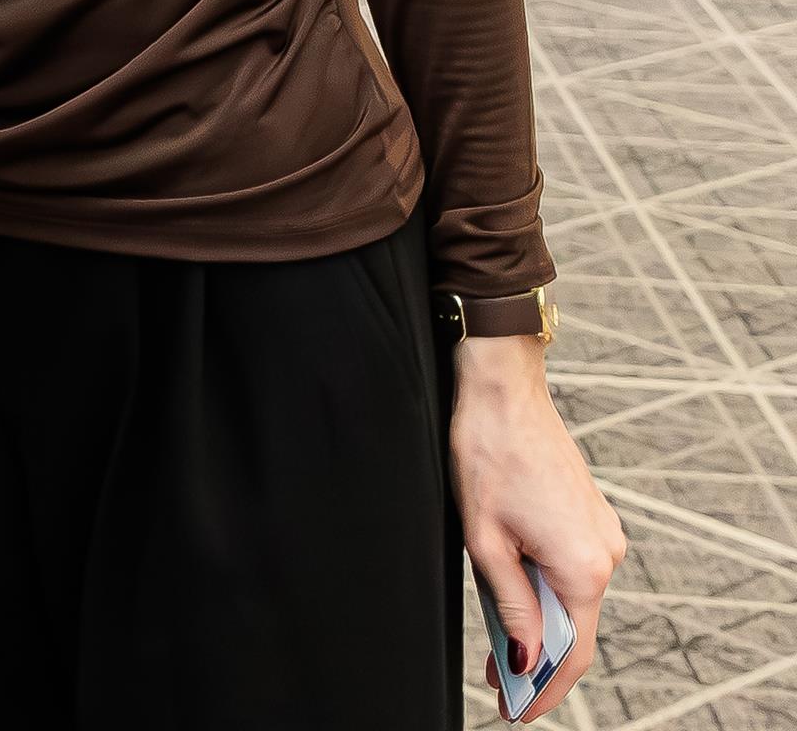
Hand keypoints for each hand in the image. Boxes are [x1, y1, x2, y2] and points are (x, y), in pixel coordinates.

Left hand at [457, 334, 621, 719]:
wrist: (503, 392)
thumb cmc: (487, 456)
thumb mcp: (485, 539)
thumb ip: (512, 605)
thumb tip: (526, 660)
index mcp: (583, 567)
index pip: (573, 652)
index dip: (546, 688)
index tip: (516, 712)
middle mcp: (606, 556)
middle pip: (576, 629)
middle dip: (539, 663)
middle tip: (497, 688)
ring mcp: (603, 536)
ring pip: (573, 599)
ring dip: (541, 627)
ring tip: (499, 651)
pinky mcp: (591, 519)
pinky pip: (571, 570)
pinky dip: (547, 593)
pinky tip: (516, 602)